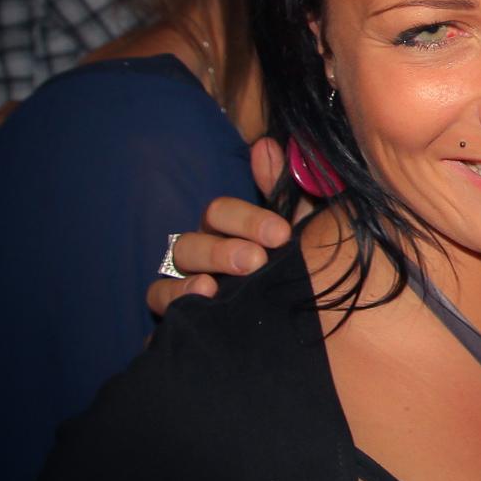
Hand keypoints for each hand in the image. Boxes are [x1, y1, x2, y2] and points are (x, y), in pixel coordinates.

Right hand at [144, 137, 292, 315]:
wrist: (322, 334)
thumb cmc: (309, 276)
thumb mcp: (308, 233)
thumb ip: (287, 192)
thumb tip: (265, 146)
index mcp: (232, 233)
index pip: (221, 213)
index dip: (247, 220)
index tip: (280, 236)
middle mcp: (206, 257)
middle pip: (192, 242)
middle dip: (222, 250)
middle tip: (255, 263)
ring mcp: (189, 287)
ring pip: (172, 270)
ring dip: (192, 277)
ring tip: (216, 287)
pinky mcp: (180, 321)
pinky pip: (159, 303)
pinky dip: (172, 300)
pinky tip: (198, 303)